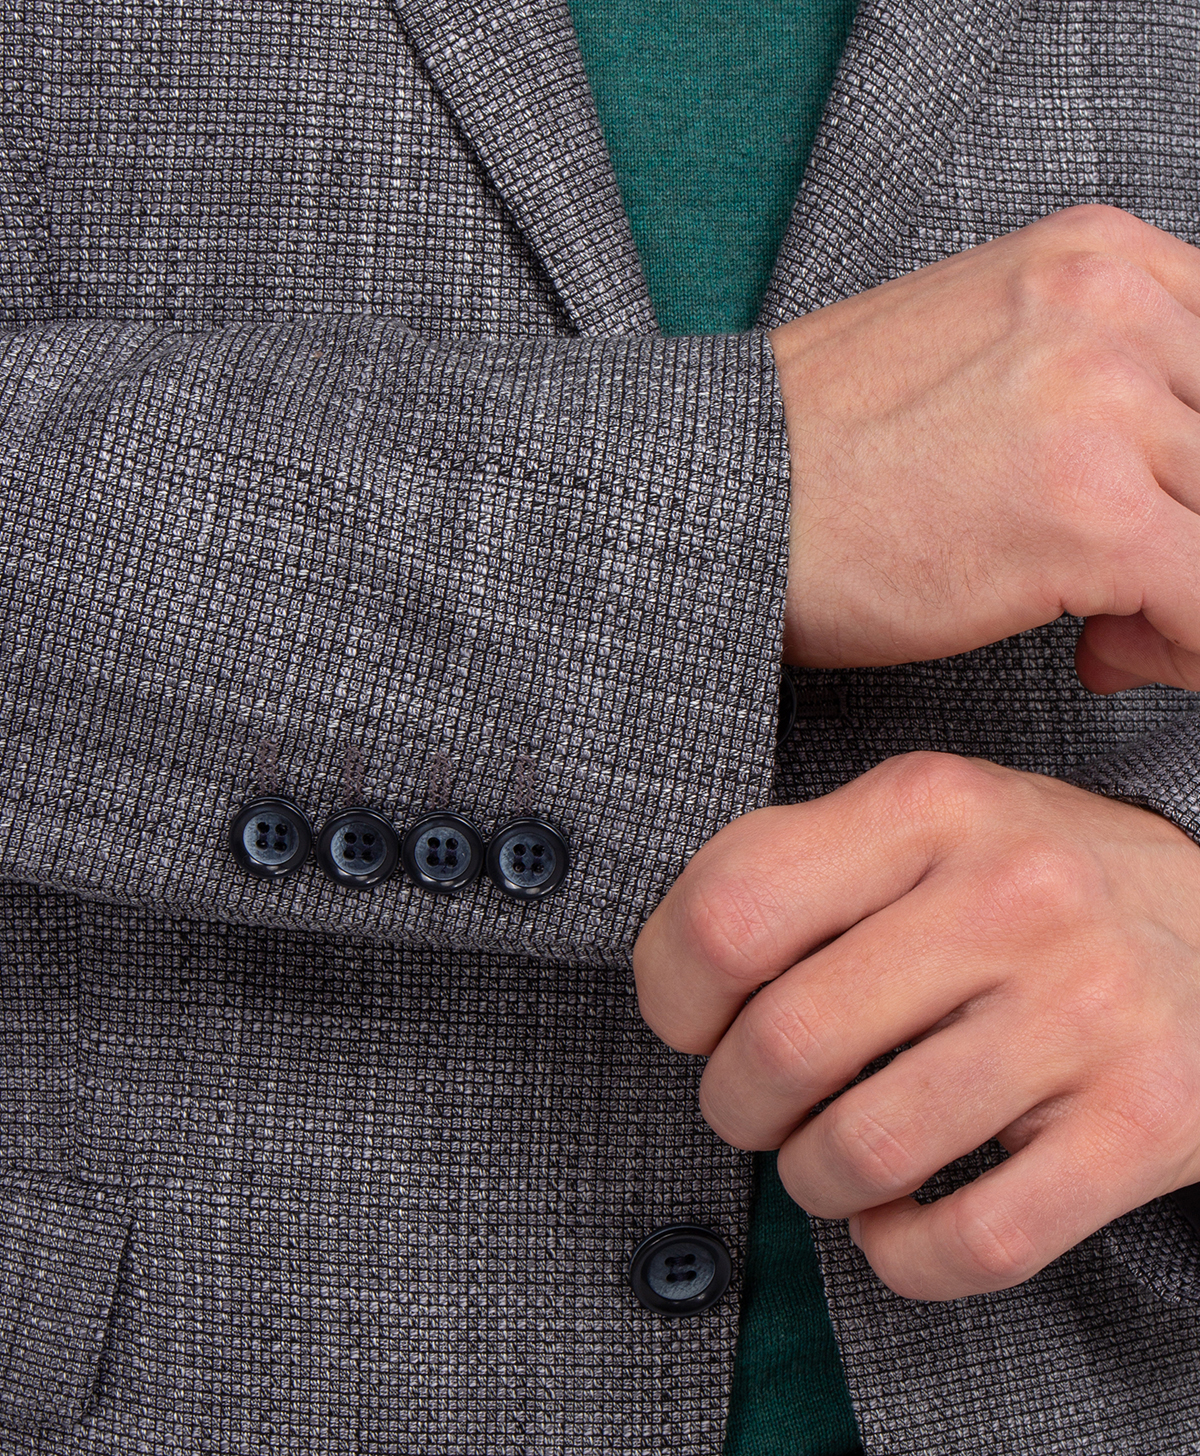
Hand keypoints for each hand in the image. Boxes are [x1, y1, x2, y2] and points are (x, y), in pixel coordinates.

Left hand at [632, 752, 1199, 1300]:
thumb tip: (678, 973)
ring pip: (863, 1153)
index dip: (672, 992)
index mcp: (930, 805)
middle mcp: (1012, 897)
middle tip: (755, 1101)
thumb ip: (800, 863)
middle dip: (734, 1103)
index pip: (730, 911)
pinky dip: (901, 1252)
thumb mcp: (926, 820)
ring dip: (811, 1178)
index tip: (690, 1021)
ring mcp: (1085, 1012)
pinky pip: (971, 1242)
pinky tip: (898, 1214)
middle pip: (782, 1044)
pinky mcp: (1144, 1124)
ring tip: (826, 1155)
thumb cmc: (1039, 880)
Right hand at [769, 204, 1199, 691]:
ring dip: (1191, 599)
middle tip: (1137, 597)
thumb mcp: (984, 357)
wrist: (712, 495)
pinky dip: (1185, 649)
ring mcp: (1104, 402)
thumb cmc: (821, 451)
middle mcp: (1117, 306)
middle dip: (1199, 534)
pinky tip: (1102, 657)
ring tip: (1109, 631)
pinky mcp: (1087, 512)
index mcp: (1101, 258)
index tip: (1164, 526)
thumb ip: (1100, 386)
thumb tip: (1178, 504)